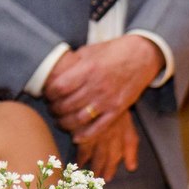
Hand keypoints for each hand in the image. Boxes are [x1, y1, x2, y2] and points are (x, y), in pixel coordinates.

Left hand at [43, 35, 164, 172]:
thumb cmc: (115, 51)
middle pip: (66, 105)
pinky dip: (85, 135)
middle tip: (52, 109)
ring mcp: (108, 100)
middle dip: (54, 110)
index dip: (49, 94)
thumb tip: (55, 74)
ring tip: (61, 121)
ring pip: (79, 119)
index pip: (59, 87)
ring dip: (65, 123)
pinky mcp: (118, 110)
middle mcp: (97, 86)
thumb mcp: (90, 51)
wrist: (142, 56)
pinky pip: (98, 128)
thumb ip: (73, 64)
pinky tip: (76, 136)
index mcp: (88, 69)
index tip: (47, 94)